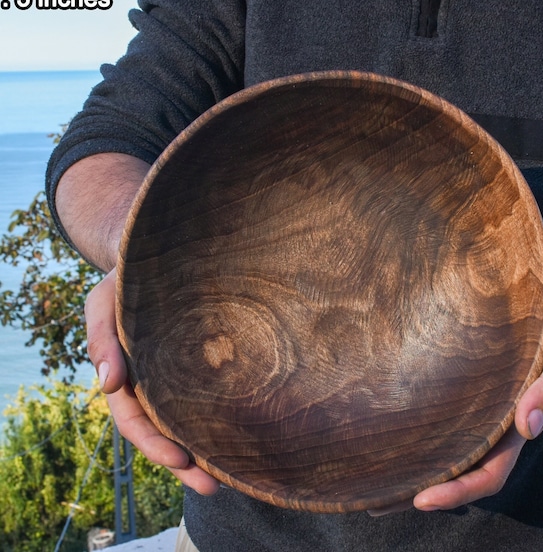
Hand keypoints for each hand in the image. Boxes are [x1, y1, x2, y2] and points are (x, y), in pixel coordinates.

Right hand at [85, 268, 219, 495]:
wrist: (159, 255)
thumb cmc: (127, 281)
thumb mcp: (103, 303)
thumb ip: (101, 339)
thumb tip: (107, 386)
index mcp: (127, 373)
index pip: (135, 419)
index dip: (154, 444)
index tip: (181, 460)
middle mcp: (153, 380)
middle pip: (166, 431)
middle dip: (185, 462)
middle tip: (215, 485)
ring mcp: (178, 373)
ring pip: (190, 419)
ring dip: (207, 449)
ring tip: (234, 474)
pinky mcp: (203, 360)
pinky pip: (210, 393)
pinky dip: (221, 416)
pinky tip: (243, 431)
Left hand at [371, 268, 542, 515]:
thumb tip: (527, 427)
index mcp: (514, 428)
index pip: (487, 474)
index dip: (457, 491)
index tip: (420, 500)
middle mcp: (492, 426)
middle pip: (455, 470)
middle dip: (419, 489)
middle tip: (373, 502)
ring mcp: (476, 411)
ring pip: (443, 450)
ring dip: (411, 468)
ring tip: (367, 478)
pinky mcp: (463, 391)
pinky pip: (439, 418)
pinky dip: (416, 433)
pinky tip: (387, 431)